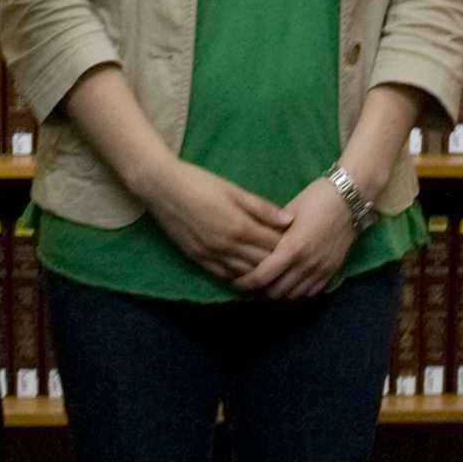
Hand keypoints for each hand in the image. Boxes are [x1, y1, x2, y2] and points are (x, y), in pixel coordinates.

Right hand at [137, 160, 290, 284]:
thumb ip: (262, 207)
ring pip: (245, 273)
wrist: (162, 187)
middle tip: (293, 263)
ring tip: (277, 274)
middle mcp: (227, 245)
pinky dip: (240, 278)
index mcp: (239, 226)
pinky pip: (224, 276)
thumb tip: (289, 219)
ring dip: (261, 275)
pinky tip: (250, 278)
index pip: (273, 244)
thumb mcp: (233, 190)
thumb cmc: (199, 182)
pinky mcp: (198, 259)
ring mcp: (211, 255)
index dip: (289, 246)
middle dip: (279, 263)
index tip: (300, 244)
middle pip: (262, 262)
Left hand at [235, 177, 364, 300]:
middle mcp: (306, 264)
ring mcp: (321, 270)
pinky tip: (291, 283)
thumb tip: (253, 243)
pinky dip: (298, 292)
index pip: (263, 277)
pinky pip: (311, 292)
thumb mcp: (289, 210)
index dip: (247, 283)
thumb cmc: (316, 198)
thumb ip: (271, 230)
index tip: (237, 282)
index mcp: (292, 247)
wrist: (350, 199)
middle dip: (261, 290)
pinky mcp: (332, 271)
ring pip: (294, 295)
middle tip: (252, 282)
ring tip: (270, 284)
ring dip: (280, 292)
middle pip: (276, 291)